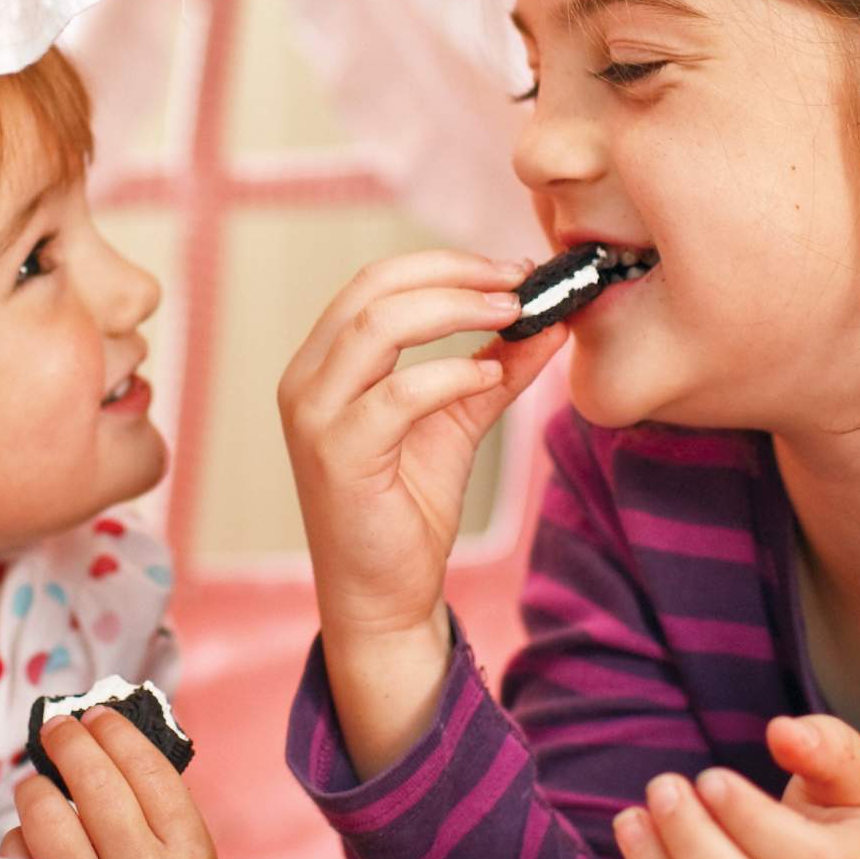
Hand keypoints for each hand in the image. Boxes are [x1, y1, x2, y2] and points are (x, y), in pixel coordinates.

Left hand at [0, 707, 217, 858]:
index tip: (97, 714)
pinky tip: (30, 838)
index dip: (118, 734)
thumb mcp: (180, 853)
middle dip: (71, 744)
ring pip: (49, 821)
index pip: (150, 772)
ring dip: (36, 789)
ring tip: (35, 783)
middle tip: (57, 727)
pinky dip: (18, 840)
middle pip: (97, 788)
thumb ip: (155, 800)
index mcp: (190, 855)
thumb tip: (104, 726)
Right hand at [278, 250, 565, 775]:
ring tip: (514, 313)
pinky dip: (449, 374)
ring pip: (377, 326)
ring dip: (455, 308)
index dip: (447, 264)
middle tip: (520, 281)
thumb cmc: (407, 507)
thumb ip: (496, 367)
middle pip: (374, 287)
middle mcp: (306, 379)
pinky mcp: (336, 455)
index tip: (513, 270)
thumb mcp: (458, 419)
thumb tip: (552, 318)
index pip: (377, 281)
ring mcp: (314, 415)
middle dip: (455, 274)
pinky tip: (489, 375)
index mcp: (325, 362)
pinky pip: (396, 394)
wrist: (382, 594)